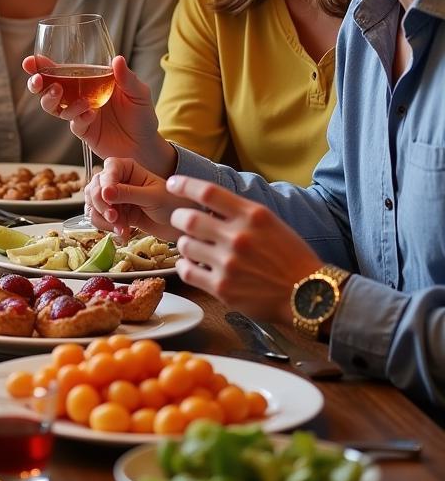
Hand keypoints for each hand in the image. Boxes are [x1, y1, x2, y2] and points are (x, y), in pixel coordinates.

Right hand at [23, 55, 176, 175]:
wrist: (146, 146)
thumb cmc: (142, 115)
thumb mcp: (139, 93)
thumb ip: (126, 78)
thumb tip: (117, 59)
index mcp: (88, 81)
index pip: (60, 71)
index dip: (42, 66)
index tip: (30, 62)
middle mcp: (79, 97)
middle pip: (48, 89)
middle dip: (38, 85)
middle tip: (38, 80)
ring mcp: (79, 115)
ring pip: (54, 108)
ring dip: (54, 101)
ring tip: (66, 96)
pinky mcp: (84, 132)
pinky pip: (73, 123)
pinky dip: (78, 117)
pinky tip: (90, 114)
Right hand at [87, 156, 182, 242]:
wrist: (180, 225)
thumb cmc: (172, 204)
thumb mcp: (152, 196)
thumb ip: (128, 193)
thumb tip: (105, 192)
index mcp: (128, 168)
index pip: (108, 169)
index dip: (105, 183)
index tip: (108, 198)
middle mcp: (118, 180)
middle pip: (95, 186)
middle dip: (101, 204)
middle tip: (113, 217)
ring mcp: (115, 198)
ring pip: (94, 204)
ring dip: (103, 218)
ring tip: (120, 228)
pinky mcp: (115, 214)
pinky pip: (99, 218)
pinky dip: (107, 227)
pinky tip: (122, 233)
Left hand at [163, 175, 322, 321]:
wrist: (309, 296)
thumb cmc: (290, 257)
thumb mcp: (270, 223)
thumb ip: (240, 212)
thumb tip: (206, 202)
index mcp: (253, 216)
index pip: (208, 191)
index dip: (184, 185)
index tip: (172, 183)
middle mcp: (238, 237)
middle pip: (187, 219)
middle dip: (179, 218)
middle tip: (181, 221)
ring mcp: (228, 264)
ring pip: (184, 245)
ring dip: (185, 244)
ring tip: (194, 247)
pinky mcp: (222, 288)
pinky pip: (186, 271)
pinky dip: (184, 266)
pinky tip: (192, 265)